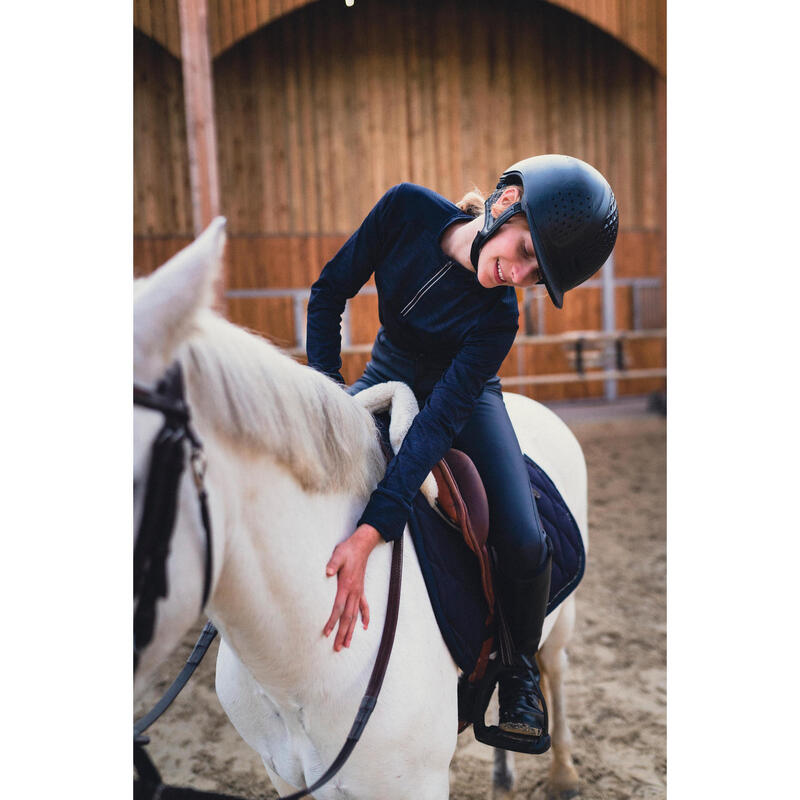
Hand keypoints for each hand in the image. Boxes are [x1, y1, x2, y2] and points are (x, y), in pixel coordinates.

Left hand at [323, 524, 382, 650]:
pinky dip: (365, 617)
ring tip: (347, 644)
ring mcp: (359, 592)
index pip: (338, 608)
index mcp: (346, 586)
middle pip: (347, 617)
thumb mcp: (338, 554)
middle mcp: (354, 592)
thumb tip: (328, 571)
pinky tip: (364, 627)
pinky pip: (364, 607)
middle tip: (337, 648)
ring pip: (355, 616)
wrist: (361, 546)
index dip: (332, 621)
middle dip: (342, 633)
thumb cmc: (348, 550)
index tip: (327, 633)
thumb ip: (333, 564)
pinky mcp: (361, 590)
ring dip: (351, 631)